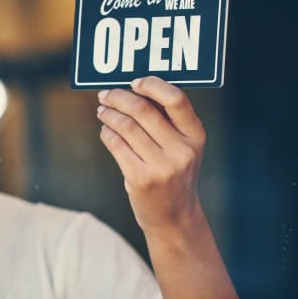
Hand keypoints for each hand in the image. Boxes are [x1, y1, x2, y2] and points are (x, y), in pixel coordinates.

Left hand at [96, 76, 207, 232]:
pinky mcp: (140, 178)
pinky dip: (107, 133)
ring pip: (126, 126)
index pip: (176, 99)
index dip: (152, 85)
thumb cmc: (174, 174)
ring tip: (102, 111)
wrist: (174, 216)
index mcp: (195, 136)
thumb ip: (168, 123)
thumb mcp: (183, 148)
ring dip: (109, 114)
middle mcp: (181, 150)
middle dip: (119, 97)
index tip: (135, 82)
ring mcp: (161, 166)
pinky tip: (105, 130)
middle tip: (106, 94)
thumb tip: (134, 90)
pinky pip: (116, 145)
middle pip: (144, 110)